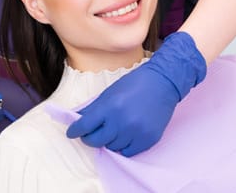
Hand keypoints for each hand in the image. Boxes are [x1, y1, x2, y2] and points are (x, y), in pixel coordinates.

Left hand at [66, 32, 206, 156]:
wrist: (164, 83)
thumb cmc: (135, 84)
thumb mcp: (110, 93)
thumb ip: (92, 108)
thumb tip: (76, 119)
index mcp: (110, 106)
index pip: (84, 125)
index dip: (75, 130)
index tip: (72, 132)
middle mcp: (122, 122)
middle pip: (96, 141)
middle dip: (89, 138)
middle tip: (90, 133)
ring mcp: (136, 132)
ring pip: (112, 147)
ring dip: (108, 140)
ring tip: (113, 129)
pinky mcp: (148, 140)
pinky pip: (128, 152)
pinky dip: (123, 146)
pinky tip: (124, 135)